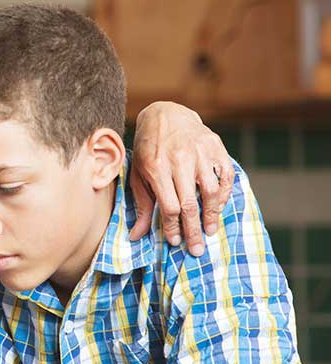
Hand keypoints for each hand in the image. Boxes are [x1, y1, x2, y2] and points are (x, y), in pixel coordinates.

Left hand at [129, 101, 234, 255]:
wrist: (165, 114)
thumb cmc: (149, 149)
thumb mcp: (139, 174)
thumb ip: (142, 204)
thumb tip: (136, 236)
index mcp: (157, 168)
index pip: (169, 206)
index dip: (173, 227)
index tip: (174, 241)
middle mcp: (180, 159)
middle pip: (190, 204)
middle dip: (193, 230)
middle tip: (197, 249)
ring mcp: (200, 152)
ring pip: (211, 191)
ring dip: (212, 215)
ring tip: (210, 231)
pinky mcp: (216, 146)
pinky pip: (226, 175)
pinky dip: (225, 194)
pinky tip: (219, 207)